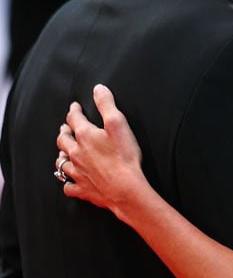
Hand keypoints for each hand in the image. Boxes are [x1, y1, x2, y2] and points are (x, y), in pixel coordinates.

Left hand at [56, 84, 144, 215]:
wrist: (124, 188)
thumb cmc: (124, 156)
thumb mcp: (118, 123)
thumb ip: (107, 104)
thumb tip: (98, 89)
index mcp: (85, 136)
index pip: (74, 119)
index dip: (74, 110)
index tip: (75, 106)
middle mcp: (77, 153)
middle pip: (63, 140)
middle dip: (64, 131)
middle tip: (66, 127)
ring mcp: (78, 172)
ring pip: (62, 162)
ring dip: (62, 154)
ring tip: (63, 152)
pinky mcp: (83, 188)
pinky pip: (69, 186)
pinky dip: (67, 182)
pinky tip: (69, 180)